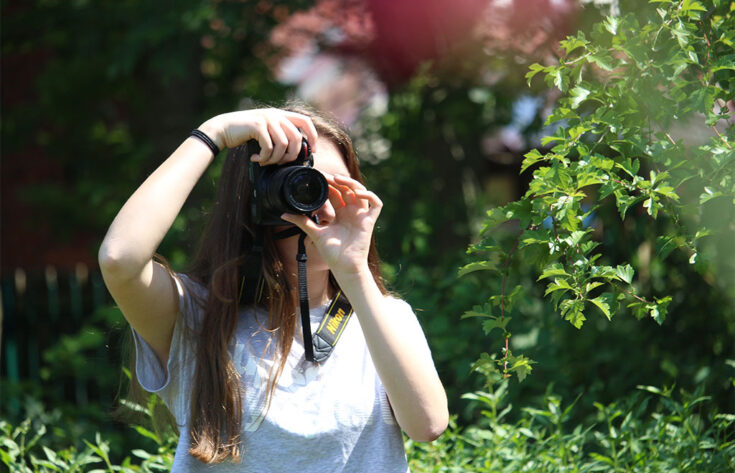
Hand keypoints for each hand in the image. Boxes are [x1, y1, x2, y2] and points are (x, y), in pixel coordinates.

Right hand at [198, 109, 318, 164]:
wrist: (223, 129)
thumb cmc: (244, 134)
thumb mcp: (266, 131)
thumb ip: (280, 135)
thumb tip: (296, 153)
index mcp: (280, 115)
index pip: (305, 121)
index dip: (313, 136)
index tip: (312, 151)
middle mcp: (276, 115)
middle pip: (297, 138)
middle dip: (291, 156)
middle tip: (280, 163)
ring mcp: (267, 119)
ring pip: (284, 145)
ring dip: (275, 159)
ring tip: (264, 161)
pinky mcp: (257, 126)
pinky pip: (269, 147)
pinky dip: (264, 157)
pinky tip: (256, 158)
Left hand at [281, 174, 382, 277]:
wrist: (343, 267)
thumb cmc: (332, 252)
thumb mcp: (315, 232)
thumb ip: (302, 221)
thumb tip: (283, 214)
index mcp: (340, 213)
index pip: (336, 192)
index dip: (329, 183)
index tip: (319, 178)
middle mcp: (351, 212)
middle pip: (347, 189)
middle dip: (337, 180)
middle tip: (326, 176)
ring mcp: (361, 215)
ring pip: (361, 191)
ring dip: (351, 183)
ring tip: (338, 179)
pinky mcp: (369, 221)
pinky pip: (376, 204)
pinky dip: (370, 195)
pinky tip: (358, 193)